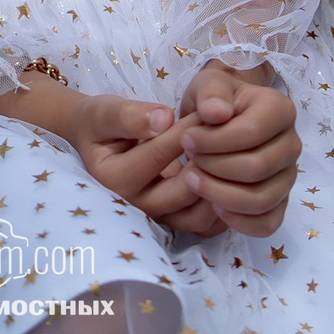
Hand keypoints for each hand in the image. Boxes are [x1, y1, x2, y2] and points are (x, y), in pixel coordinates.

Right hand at [59, 93, 225, 233]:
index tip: (209, 109)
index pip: (159, 154)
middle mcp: (134, 206)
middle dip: (211, 159)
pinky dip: (224, 202)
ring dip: (221, 184)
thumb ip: (130, 116)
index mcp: (113, 179)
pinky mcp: (174, 221)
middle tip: (229, 131)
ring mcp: (156, 216)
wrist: (101, 141)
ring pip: (199, 215)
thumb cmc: (103, 123)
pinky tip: (232, 171)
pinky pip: (207, 224)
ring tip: (232, 151)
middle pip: (184, 191)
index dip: (189, 129)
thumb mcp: (106, 113)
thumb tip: (164, 119)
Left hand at [172, 60, 303, 237]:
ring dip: (220, 195)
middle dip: (214, 168)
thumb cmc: (215, 102)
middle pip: (257, 168)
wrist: (221, 118)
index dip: (214, 142)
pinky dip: (240, 222)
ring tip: (193, 181)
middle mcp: (292, 144)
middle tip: (188, 160)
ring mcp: (288, 175)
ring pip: (262, 200)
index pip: (252, 133)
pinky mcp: (279, 201)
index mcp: (281, 110)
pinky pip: (268, 223)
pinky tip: (213, 207)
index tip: (186, 139)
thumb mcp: (209, 85)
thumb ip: (212, 93)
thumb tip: (218, 114)